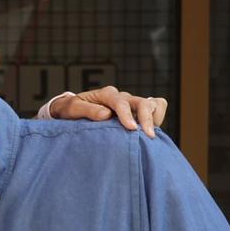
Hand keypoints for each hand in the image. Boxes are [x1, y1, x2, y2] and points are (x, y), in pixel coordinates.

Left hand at [48, 87, 165, 137]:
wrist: (73, 110)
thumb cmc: (71, 110)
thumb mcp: (72, 109)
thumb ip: (88, 111)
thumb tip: (106, 115)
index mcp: (106, 94)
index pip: (121, 102)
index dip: (127, 115)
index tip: (132, 128)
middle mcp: (122, 96)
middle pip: (141, 102)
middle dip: (146, 118)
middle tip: (148, 136)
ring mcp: (131, 103)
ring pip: (152, 103)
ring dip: (154, 118)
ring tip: (150, 135)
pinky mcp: (137, 110)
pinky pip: (157, 107)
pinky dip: (159, 116)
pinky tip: (152, 131)